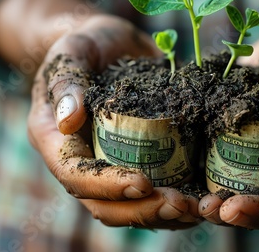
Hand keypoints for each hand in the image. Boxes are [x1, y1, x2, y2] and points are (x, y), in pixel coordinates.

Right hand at [28, 14, 199, 228]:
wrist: (111, 44)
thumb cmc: (89, 44)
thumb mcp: (75, 50)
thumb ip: (68, 80)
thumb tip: (68, 120)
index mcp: (56, 139)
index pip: (76, 175)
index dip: (107, 185)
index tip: (144, 182)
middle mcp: (82, 160)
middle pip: (104, 204)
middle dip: (143, 210)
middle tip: (181, 205)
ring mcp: (109, 164)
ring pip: (131, 206)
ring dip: (165, 214)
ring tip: (198, 207)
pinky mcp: (137, 160)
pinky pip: (154, 191)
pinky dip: (177, 199)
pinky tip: (203, 199)